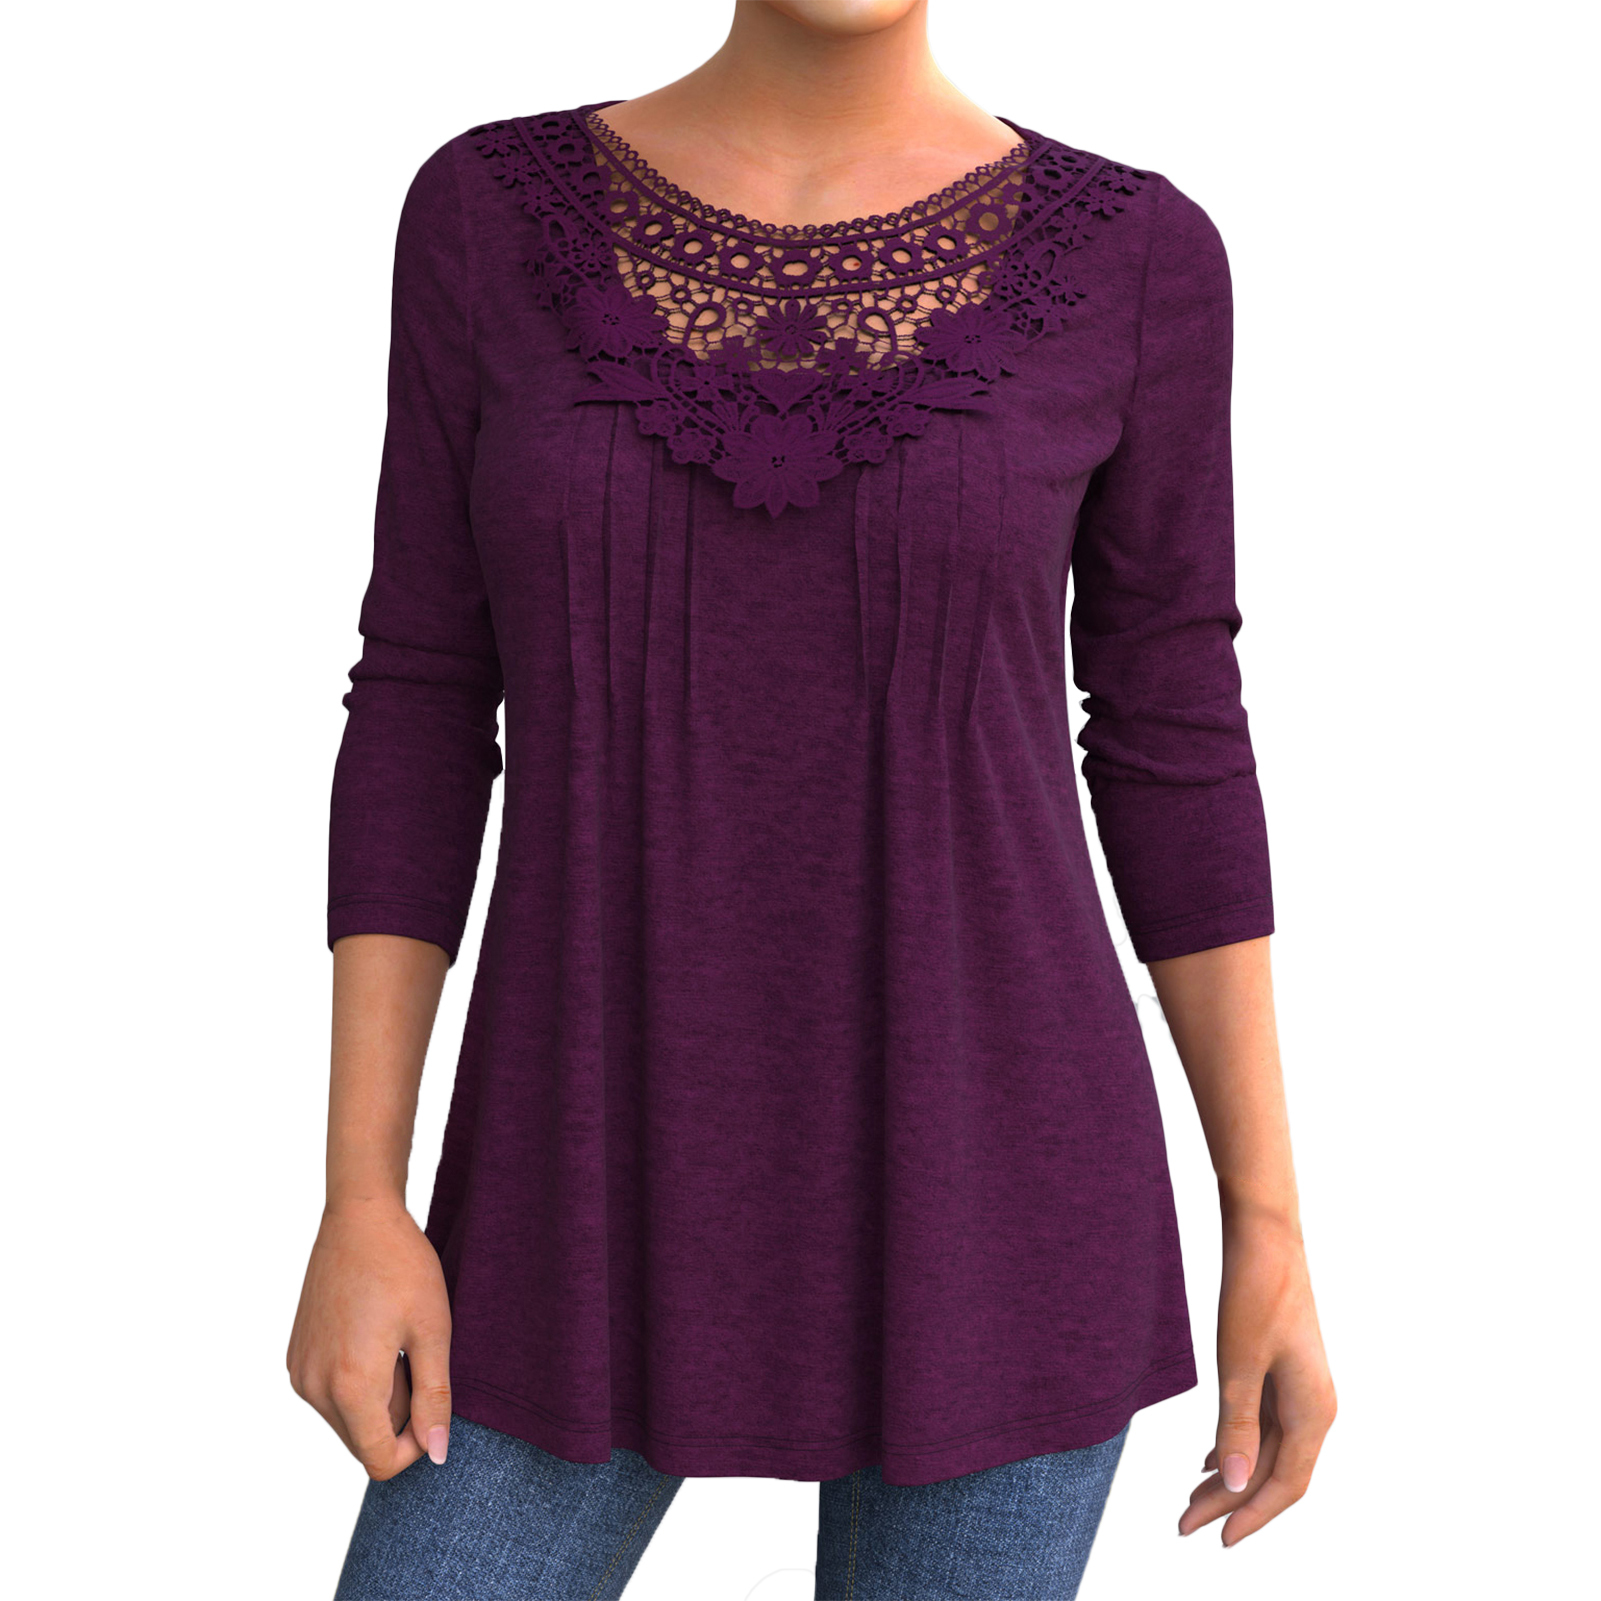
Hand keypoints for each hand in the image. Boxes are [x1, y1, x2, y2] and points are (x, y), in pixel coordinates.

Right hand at [287, 1198, 452, 1479]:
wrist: (359, 1218)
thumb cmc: (402, 1267)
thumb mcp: (433, 1331)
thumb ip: (435, 1398)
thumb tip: (436, 1453)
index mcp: (351, 1386)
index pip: (380, 1460)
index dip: (415, 1448)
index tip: (434, 1405)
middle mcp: (314, 1388)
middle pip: (362, 1442)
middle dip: (397, 1419)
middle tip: (414, 1361)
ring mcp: (300, 1373)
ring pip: (346, 1419)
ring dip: (377, 1400)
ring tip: (394, 1345)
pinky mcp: (295, 1357)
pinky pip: (328, 1395)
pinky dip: (354, 1382)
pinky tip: (372, 1337)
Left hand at [1179, 1208, 1335, 1545]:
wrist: (1265, 1236)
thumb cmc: (1254, 1292)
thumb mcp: (1238, 1362)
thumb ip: (1237, 1424)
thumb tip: (1234, 1483)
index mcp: (1313, 1411)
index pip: (1284, 1484)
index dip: (1251, 1516)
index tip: (1215, 1539)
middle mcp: (1314, 1406)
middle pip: (1273, 1472)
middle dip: (1230, 1500)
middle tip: (1184, 1522)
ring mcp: (1301, 1389)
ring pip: (1267, 1449)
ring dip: (1232, 1475)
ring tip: (1191, 1498)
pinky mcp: (1285, 1372)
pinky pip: (1264, 1425)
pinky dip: (1237, 1445)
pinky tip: (1210, 1457)